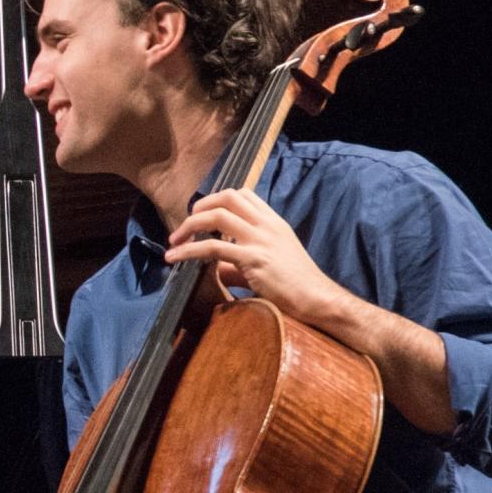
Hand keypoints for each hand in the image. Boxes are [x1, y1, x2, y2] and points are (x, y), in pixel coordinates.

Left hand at [165, 189, 353, 327]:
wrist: (316, 297)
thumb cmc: (294, 284)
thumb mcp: (266, 264)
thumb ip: (238, 264)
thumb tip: (214, 269)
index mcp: (273, 222)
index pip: (243, 194)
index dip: (217, 200)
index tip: (200, 214)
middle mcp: (267, 225)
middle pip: (228, 197)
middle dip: (199, 207)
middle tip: (184, 225)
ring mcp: (261, 240)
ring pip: (217, 217)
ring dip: (189, 226)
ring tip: (174, 241)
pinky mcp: (253, 259)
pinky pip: (213, 247)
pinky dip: (188, 250)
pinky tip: (175, 258)